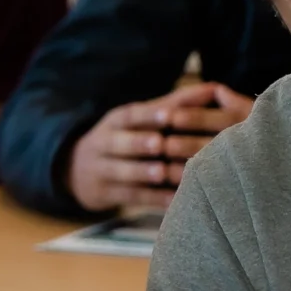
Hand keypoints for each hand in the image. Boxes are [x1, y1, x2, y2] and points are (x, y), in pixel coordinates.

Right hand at [66, 81, 255, 211]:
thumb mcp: (139, 119)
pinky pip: (129, 196)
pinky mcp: (105, 193)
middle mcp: (103, 143)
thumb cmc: (124, 138)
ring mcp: (101, 169)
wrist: (78, 170)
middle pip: (119, 142)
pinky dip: (151, 199)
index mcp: (115, 121)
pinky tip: (172, 201)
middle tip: (160, 144)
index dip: (147, 116)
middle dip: (139, 143)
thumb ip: (173, 105)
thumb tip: (212, 89)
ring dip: (142, 172)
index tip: (167, 115)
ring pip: (121, 171)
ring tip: (162, 173)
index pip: (129, 116)